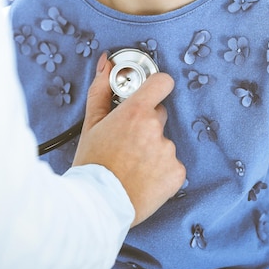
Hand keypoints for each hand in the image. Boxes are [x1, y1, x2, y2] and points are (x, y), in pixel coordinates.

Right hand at [72, 53, 185, 225]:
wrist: (98, 205)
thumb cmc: (92, 164)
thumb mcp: (91, 123)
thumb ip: (101, 89)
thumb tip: (106, 63)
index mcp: (136, 112)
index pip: (162, 82)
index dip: (157, 85)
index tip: (151, 92)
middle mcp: (156, 128)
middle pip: (159, 115)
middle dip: (146, 124)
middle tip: (127, 142)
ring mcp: (168, 151)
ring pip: (164, 142)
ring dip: (153, 149)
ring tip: (132, 165)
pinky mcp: (177, 172)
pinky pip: (172, 164)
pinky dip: (161, 170)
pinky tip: (144, 178)